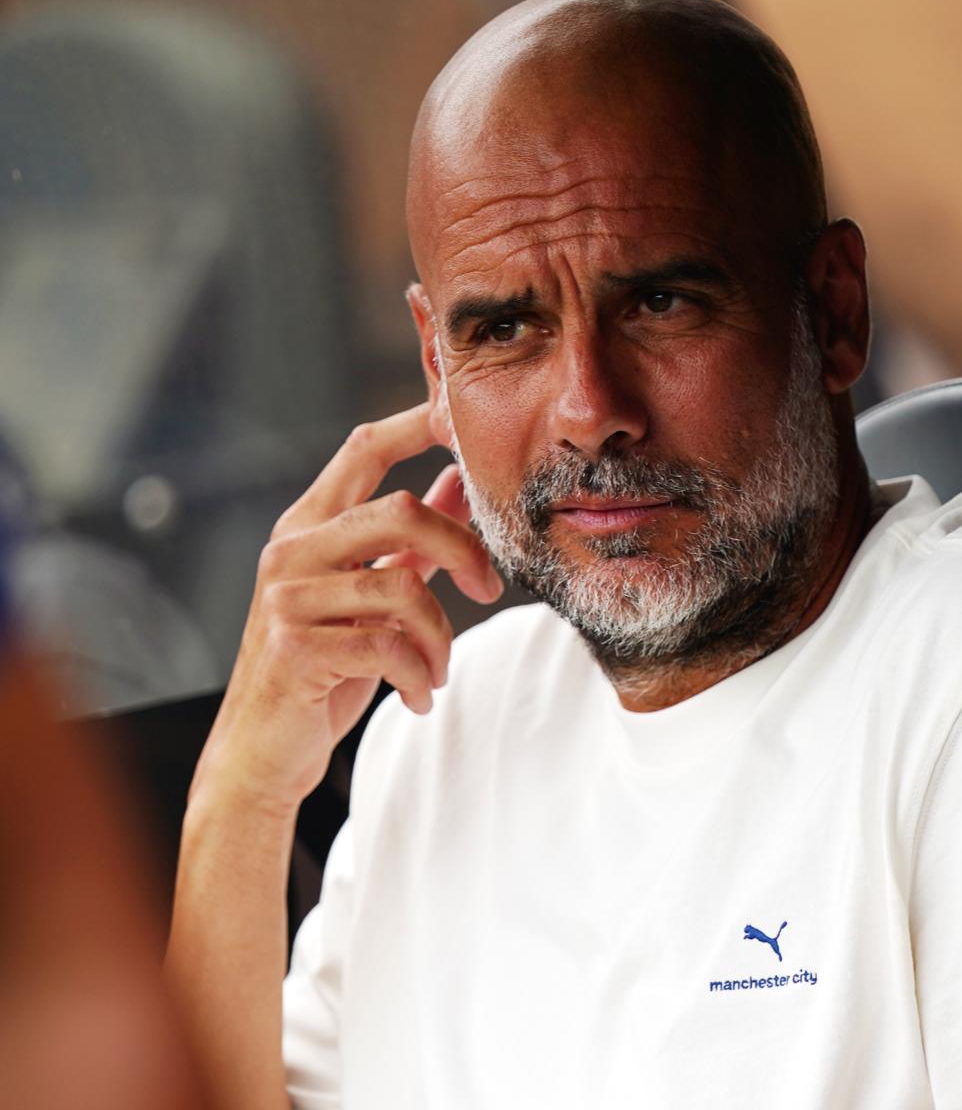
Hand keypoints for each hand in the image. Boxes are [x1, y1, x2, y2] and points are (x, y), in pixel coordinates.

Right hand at [194, 404, 502, 813]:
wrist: (264, 752)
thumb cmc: (322, 667)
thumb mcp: (372, 595)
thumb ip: (412, 540)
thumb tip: (457, 480)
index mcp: (308, 526)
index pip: (364, 448)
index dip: (418, 422)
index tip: (464, 416)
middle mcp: (291, 550)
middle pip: (400, 510)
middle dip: (465, 547)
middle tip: (490, 588)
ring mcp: (288, 598)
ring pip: (405, 588)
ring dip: (441, 637)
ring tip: (439, 668)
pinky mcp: (295, 648)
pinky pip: (389, 646)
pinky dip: (421, 675)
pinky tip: (421, 695)